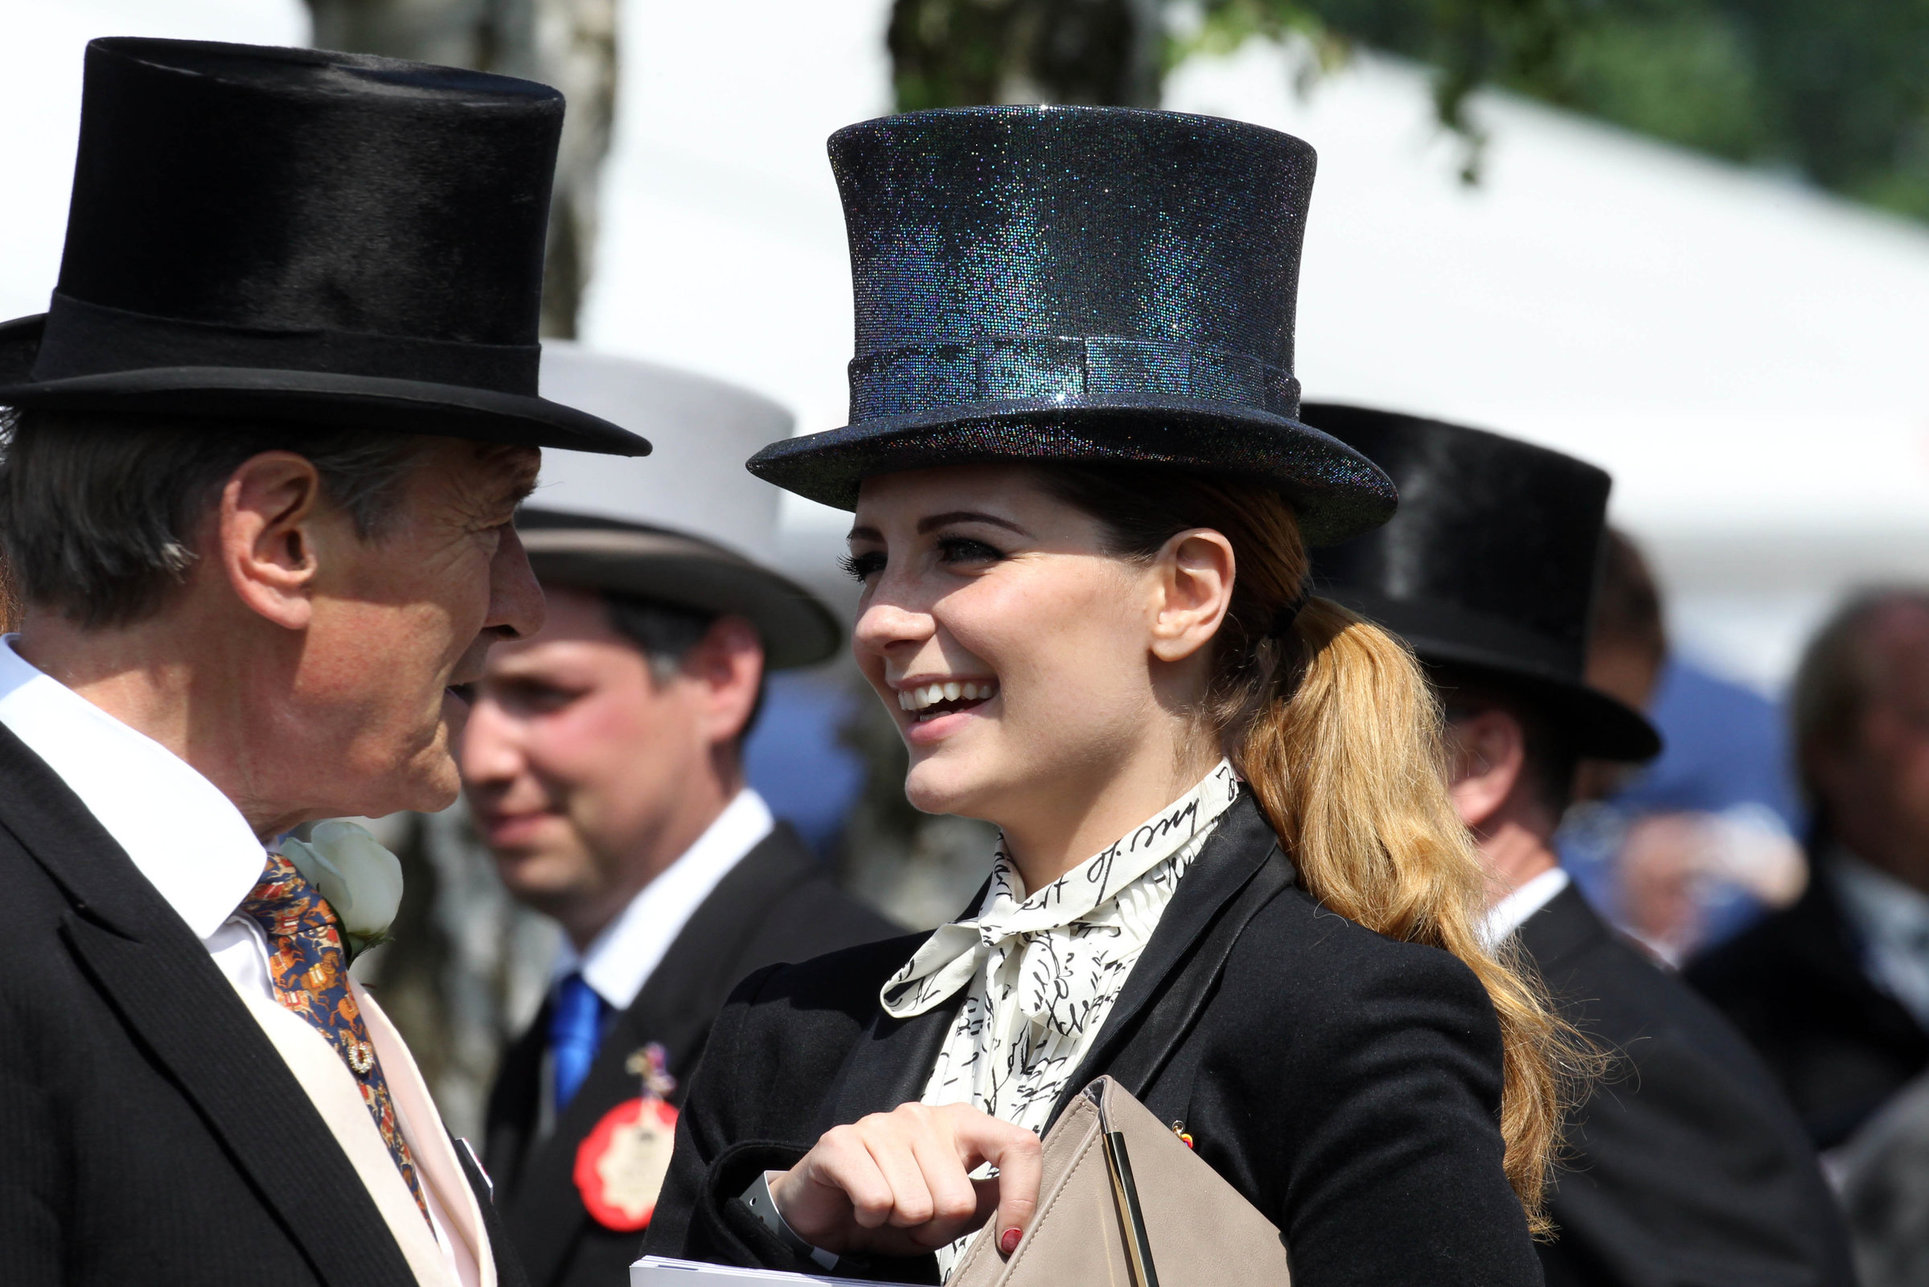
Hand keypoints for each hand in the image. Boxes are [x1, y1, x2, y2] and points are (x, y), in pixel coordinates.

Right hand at [766, 1102, 1042, 1258]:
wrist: (824, 1213)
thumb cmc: (892, 1210)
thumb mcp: (948, 1213)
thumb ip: (987, 1202)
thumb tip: (1021, 1209)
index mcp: (962, 1123)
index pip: (1018, 1146)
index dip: (1022, 1198)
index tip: (1008, 1241)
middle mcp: (924, 1115)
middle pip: (960, 1200)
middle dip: (937, 1228)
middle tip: (912, 1219)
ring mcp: (882, 1123)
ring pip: (918, 1205)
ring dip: (901, 1224)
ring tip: (886, 1211)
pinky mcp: (842, 1140)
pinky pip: (878, 1200)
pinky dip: (870, 1218)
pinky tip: (860, 1206)